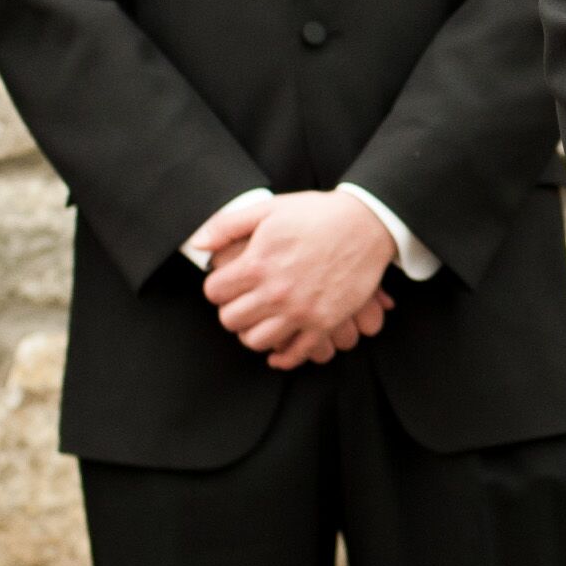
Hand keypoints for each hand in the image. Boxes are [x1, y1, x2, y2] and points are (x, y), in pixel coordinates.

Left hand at [203, 188, 398, 368]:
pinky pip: (294, 354)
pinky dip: (282, 357)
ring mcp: (301, 311)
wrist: (366, 224)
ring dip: (253, 332)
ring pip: (256, 341)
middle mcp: (276, 292)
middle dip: (232, 310)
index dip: (217, 288)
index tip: (228, 283)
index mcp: (258, 264)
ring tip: (260, 319)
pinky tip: (277, 349)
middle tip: (243, 301)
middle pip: (230, 321)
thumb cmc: (316, 213)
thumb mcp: (268, 209)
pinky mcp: (324, 323)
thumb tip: (198, 245)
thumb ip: (228, 225)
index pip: (214, 293)